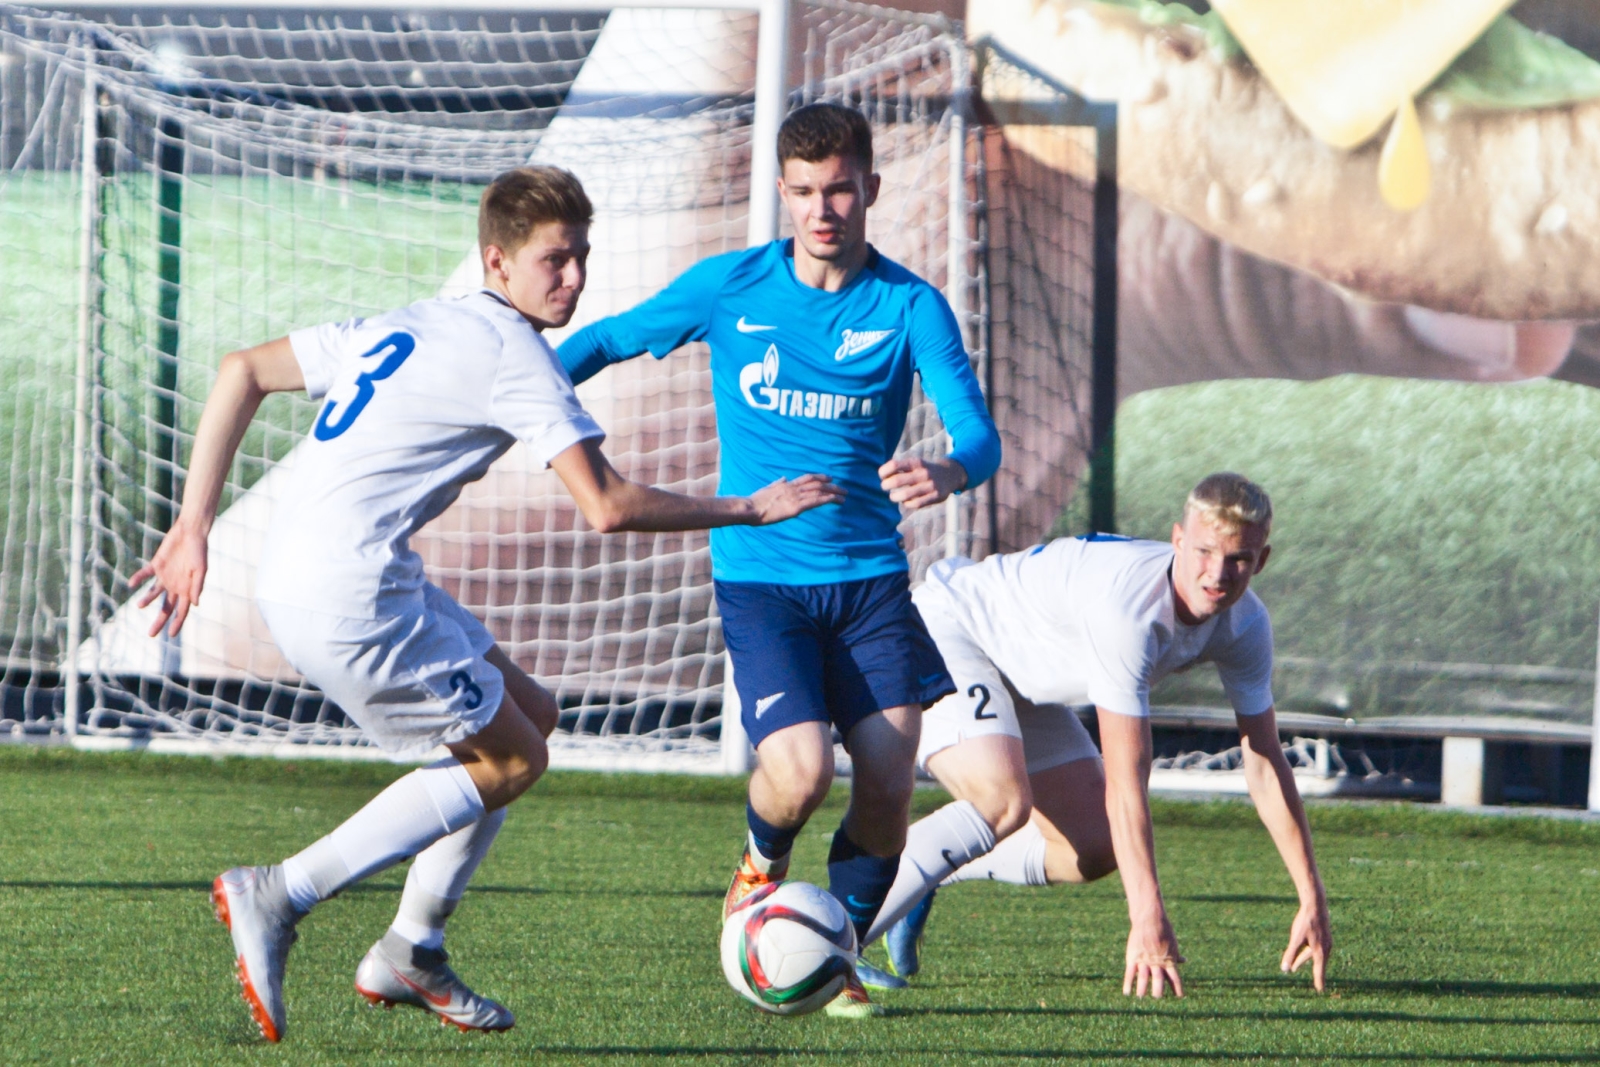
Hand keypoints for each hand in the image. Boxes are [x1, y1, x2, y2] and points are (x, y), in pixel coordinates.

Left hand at [129, 517, 208, 637]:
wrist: (190, 532)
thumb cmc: (200, 551)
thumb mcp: (201, 570)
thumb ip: (197, 586)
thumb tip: (195, 604)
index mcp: (188, 589)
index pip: (182, 611)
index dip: (177, 623)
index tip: (171, 635)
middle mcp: (176, 586)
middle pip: (166, 607)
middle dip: (160, 621)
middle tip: (151, 634)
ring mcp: (165, 576)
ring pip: (154, 593)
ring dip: (147, 599)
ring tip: (140, 605)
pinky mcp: (156, 565)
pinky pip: (145, 575)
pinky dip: (138, 579)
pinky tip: (131, 584)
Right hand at [747, 474, 845, 524]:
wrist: (749, 508)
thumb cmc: (755, 501)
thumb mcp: (766, 489)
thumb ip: (776, 484)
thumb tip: (783, 478)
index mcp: (786, 485)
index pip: (807, 478)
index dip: (820, 477)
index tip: (830, 478)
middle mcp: (793, 488)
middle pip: (817, 484)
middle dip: (832, 486)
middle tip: (843, 489)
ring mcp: (795, 497)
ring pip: (819, 492)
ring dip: (834, 493)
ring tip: (844, 496)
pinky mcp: (795, 507)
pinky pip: (815, 501)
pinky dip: (827, 499)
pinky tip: (835, 500)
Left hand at [878, 456, 966, 511]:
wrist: (950, 475)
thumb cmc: (924, 470)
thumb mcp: (914, 464)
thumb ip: (899, 468)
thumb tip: (881, 476)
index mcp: (915, 462)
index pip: (894, 465)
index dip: (883, 471)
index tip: (882, 476)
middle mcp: (922, 472)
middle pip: (897, 481)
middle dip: (886, 485)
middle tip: (884, 487)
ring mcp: (929, 485)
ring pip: (904, 495)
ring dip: (894, 497)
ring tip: (894, 496)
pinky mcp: (935, 496)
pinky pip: (915, 504)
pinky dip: (907, 504)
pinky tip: (906, 501)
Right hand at [1124, 914, 1185, 998]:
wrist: (1149, 919)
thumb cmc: (1163, 931)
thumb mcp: (1172, 944)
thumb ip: (1175, 955)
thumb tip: (1184, 961)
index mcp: (1168, 959)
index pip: (1175, 977)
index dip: (1177, 988)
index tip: (1179, 997)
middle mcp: (1157, 961)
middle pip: (1159, 979)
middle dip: (1158, 990)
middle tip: (1158, 998)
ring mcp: (1144, 959)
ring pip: (1143, 977)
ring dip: (1142, 989)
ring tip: (1141, 997)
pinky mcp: (1133, 957)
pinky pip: (1130, 973)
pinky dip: (1128, 983)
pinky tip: (1126, 993)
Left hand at [1281, 894, 1332, 991]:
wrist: (1315, 905)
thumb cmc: (1305, 922)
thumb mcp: (1296, 938)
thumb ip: (1290, 954)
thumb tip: (1285, 969)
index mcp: (1320, 951)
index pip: (1319, 970)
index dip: (1319, 980)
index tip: (1320, 990)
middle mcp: (1326, 948)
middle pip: (1315, 962)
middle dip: (1309, 969)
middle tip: (1311, 981)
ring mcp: (1327, 941)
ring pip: (1314, 954)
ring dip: (1304, 959)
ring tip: (1295, 964)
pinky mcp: (1324, 935)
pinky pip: (1316, 948)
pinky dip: (1308, 952)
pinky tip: (1304, 950)